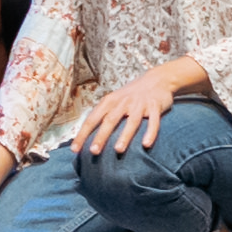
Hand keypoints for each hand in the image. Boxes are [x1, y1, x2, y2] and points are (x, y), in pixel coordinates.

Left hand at [69, 64, 183, 154]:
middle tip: (93, 151)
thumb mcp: (114, 100)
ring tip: (118, 150)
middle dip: (101, 136)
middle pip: (110, 120)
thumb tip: (88, 136)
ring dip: (124, 136)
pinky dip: (150, 132)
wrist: (157, 79)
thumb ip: (104, 115)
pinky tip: (146, 144)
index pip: (92, 119)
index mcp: (109, 101)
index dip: (83, 134)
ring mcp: (139, 104)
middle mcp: (123, 102)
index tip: (75, 149)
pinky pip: (153, 121)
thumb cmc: (131, 95)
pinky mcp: (155, 106)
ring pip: (131, 121)